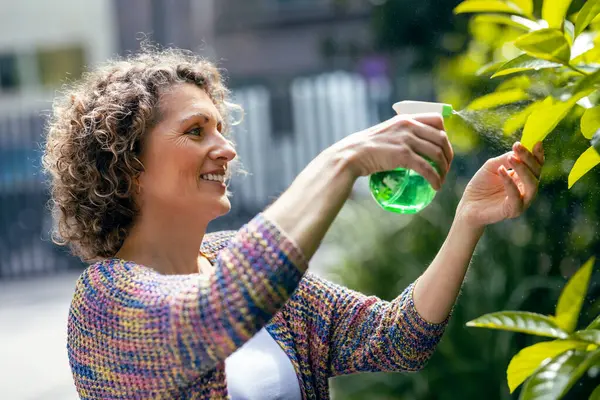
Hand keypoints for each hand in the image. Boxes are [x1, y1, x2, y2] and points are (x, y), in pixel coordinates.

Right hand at [333, 113, 453, 189]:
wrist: (353, 154)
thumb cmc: (367, 147)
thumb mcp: (387, 132)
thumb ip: (401, 134)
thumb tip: (414, 144)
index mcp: (406, 118)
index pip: (437, 119)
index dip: (445, 133)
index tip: (442, 147)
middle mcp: (409, 126)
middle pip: (441, 138)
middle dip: (448, 154)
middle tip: (445, 167)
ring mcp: (406, 140)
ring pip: (437, 154)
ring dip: (444, 169)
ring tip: (441, 179)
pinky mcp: (403, 155)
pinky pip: (427, 168)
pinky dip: (435, 178)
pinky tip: (436, 186)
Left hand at [457, 141, 543, 228]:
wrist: (468, 205)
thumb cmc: (481, 185)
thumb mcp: (492, 167)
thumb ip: (504, 159)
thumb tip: (517, 151)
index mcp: (523, 178)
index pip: (536, 165)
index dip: (537, 154)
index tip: (535, 142)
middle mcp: (526, 189)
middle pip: (536, 172)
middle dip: (528, 158)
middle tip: (517, 146)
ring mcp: (522, 201)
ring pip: (532, 184)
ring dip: (522, 169)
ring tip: (511, 158)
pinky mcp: (514, 210)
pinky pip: (516, 196)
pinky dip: (510, 182)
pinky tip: (501, 170)